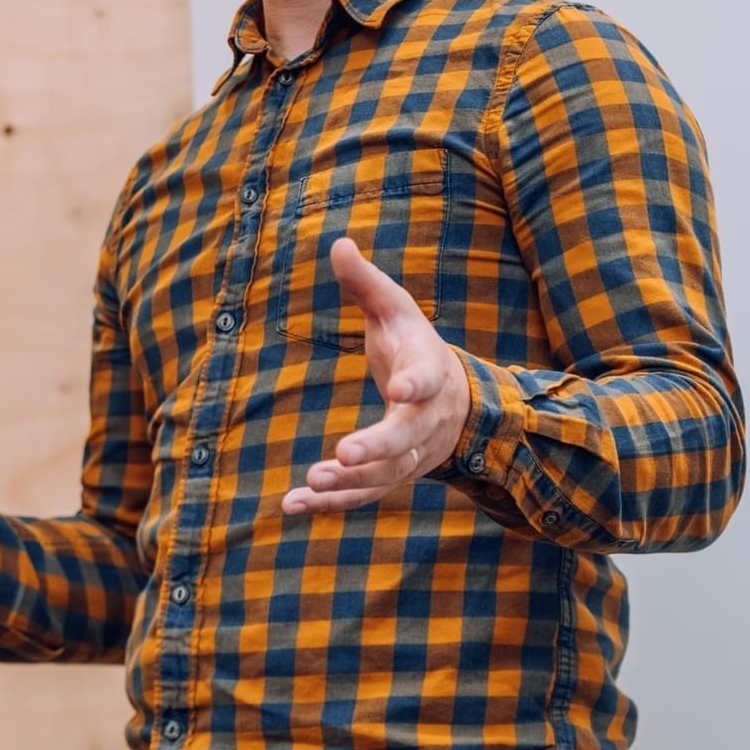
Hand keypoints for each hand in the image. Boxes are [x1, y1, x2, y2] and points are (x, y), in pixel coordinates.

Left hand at [282, 238, 471, 514]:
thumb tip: (338, 243)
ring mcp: (412, 454)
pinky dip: (331, 504)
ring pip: (385, 475)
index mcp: (429, 374)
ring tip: (312, 482)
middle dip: (377, 447)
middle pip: (406, 439)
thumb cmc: (415, 347)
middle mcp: (424, 420)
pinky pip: (364, 495)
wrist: (454, 401)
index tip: (400, 389)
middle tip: (345, 453)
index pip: (427, 381)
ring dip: (349, 482)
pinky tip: (294, 506)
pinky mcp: (392, 475)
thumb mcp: (396, 310)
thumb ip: (367, 283)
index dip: (415, 386)